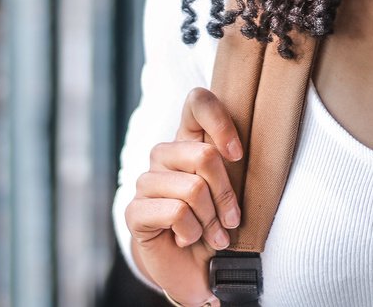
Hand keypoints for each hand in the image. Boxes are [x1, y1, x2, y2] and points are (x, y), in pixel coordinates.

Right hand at [124, 86, 245, 306]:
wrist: (196, 270)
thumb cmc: (217, 224)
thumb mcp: (232, 190)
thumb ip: (232, 163)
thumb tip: (238, 149)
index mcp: (189, 141)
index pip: (197, 102)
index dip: (221, 121)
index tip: (238, 155)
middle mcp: (164, 155)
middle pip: (204, 155)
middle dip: (225, 194)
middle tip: (230, 219)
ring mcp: (146, 182)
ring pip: (193, 188)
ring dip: (210, 220)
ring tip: (211, 234)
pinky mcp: (135, 211)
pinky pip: (175, 212)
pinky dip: (191, 232)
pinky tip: (187, 239)